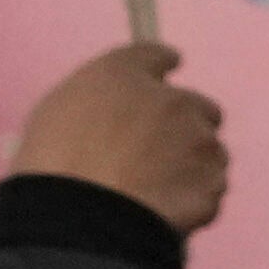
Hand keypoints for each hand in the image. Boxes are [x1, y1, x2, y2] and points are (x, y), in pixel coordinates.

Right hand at [2, 40, 230, 242]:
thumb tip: (121, 111)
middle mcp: (172, 101)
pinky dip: (195, 197)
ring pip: (211, 151)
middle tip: (160, 150)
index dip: (162, 64)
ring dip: (193, 163)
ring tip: (155, 188)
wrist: (81, 213)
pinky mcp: (213, 184)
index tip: (169, 66)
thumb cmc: (55, 163)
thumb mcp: (59, 113)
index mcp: (124, 76)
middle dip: (187, 124)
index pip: (156, 55)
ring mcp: (200, 143)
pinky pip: (210, 189)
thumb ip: (101, 102)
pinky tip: (164, 208)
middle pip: (200, 107)